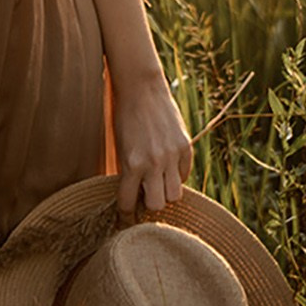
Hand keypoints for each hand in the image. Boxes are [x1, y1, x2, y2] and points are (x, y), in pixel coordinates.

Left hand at [113, 72, 192, 218]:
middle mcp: (153, 163)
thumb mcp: (120, 146)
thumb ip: (128, 172)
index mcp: (132, 164)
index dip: (125, 215)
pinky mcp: (185, 147)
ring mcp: (172, 155)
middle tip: (144, 194)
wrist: (141, 87)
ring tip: (158, 181)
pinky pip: (184, 175)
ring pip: (175, 195)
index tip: (125, 218)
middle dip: (150, 203)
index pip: (128, 203)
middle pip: (157, 206)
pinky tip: (167, 166)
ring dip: (166, 192)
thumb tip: (134, 196)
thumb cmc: (125, 116)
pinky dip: (176, 175)